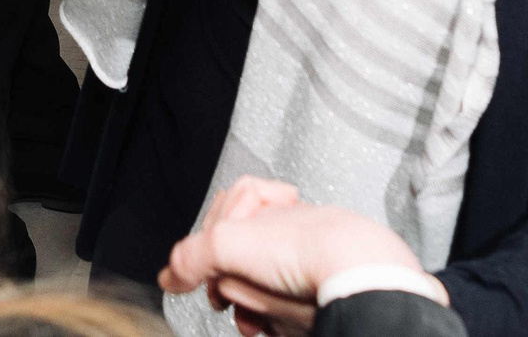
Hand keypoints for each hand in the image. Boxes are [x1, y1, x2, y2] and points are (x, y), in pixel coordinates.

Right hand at [160, 178, 429, 336]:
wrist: (357, 276)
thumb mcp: (228, 242)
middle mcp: (285, 227)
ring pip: (261, 289)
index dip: (209, 246)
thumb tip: (170, 275)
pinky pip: (286, 309)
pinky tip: (277, 325)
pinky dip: (277, 319)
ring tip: (257, 319)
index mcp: (266, 203)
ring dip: (252, 307)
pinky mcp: (319, 290)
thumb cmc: (305, 246)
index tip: (206, 267)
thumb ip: (191, 255)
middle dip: (231, 285)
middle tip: (229, 296)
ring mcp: (303, 259)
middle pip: (239, 260)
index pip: (220, 218)